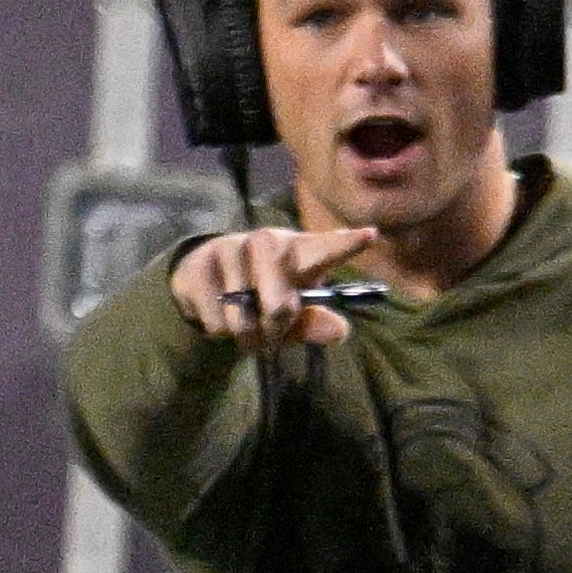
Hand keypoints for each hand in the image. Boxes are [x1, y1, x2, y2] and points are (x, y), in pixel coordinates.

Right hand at [171, 223, 375, 348]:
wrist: (204, 278)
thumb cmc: (261, 292)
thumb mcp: (292, 308)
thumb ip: (314, 322)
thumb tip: (340, 331)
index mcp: (299, 249)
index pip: (326, 248)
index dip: (347, 244)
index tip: (370, 236)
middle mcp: (267, 241)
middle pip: (280, 307)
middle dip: (276, 332)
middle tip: (272, 336)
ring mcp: (231, 250)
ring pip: (243, 320)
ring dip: (246, 337)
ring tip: (245, 329)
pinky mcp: (201, 265)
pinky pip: (217, 321)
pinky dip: (220, 331)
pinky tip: (221, 316)